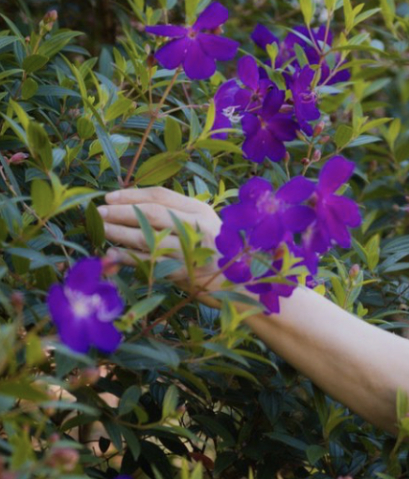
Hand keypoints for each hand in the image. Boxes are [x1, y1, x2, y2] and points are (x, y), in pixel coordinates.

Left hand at [99, 187, 224, 300]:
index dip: (132, 194)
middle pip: (152, 213)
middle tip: (99, 212)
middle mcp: (198, 226)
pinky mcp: (186, 271)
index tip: (109, 197)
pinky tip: (113, 255)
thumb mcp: (201, 228)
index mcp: (201, 210)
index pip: (161, 196)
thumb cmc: (214, 253)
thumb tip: (130, 210)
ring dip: (120, 232)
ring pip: (148, 236)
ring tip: (102, 230)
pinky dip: (129, 257)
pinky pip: (150, 261)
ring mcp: (192, 249)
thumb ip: (174, 218)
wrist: (239, 283)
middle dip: (121, 211)